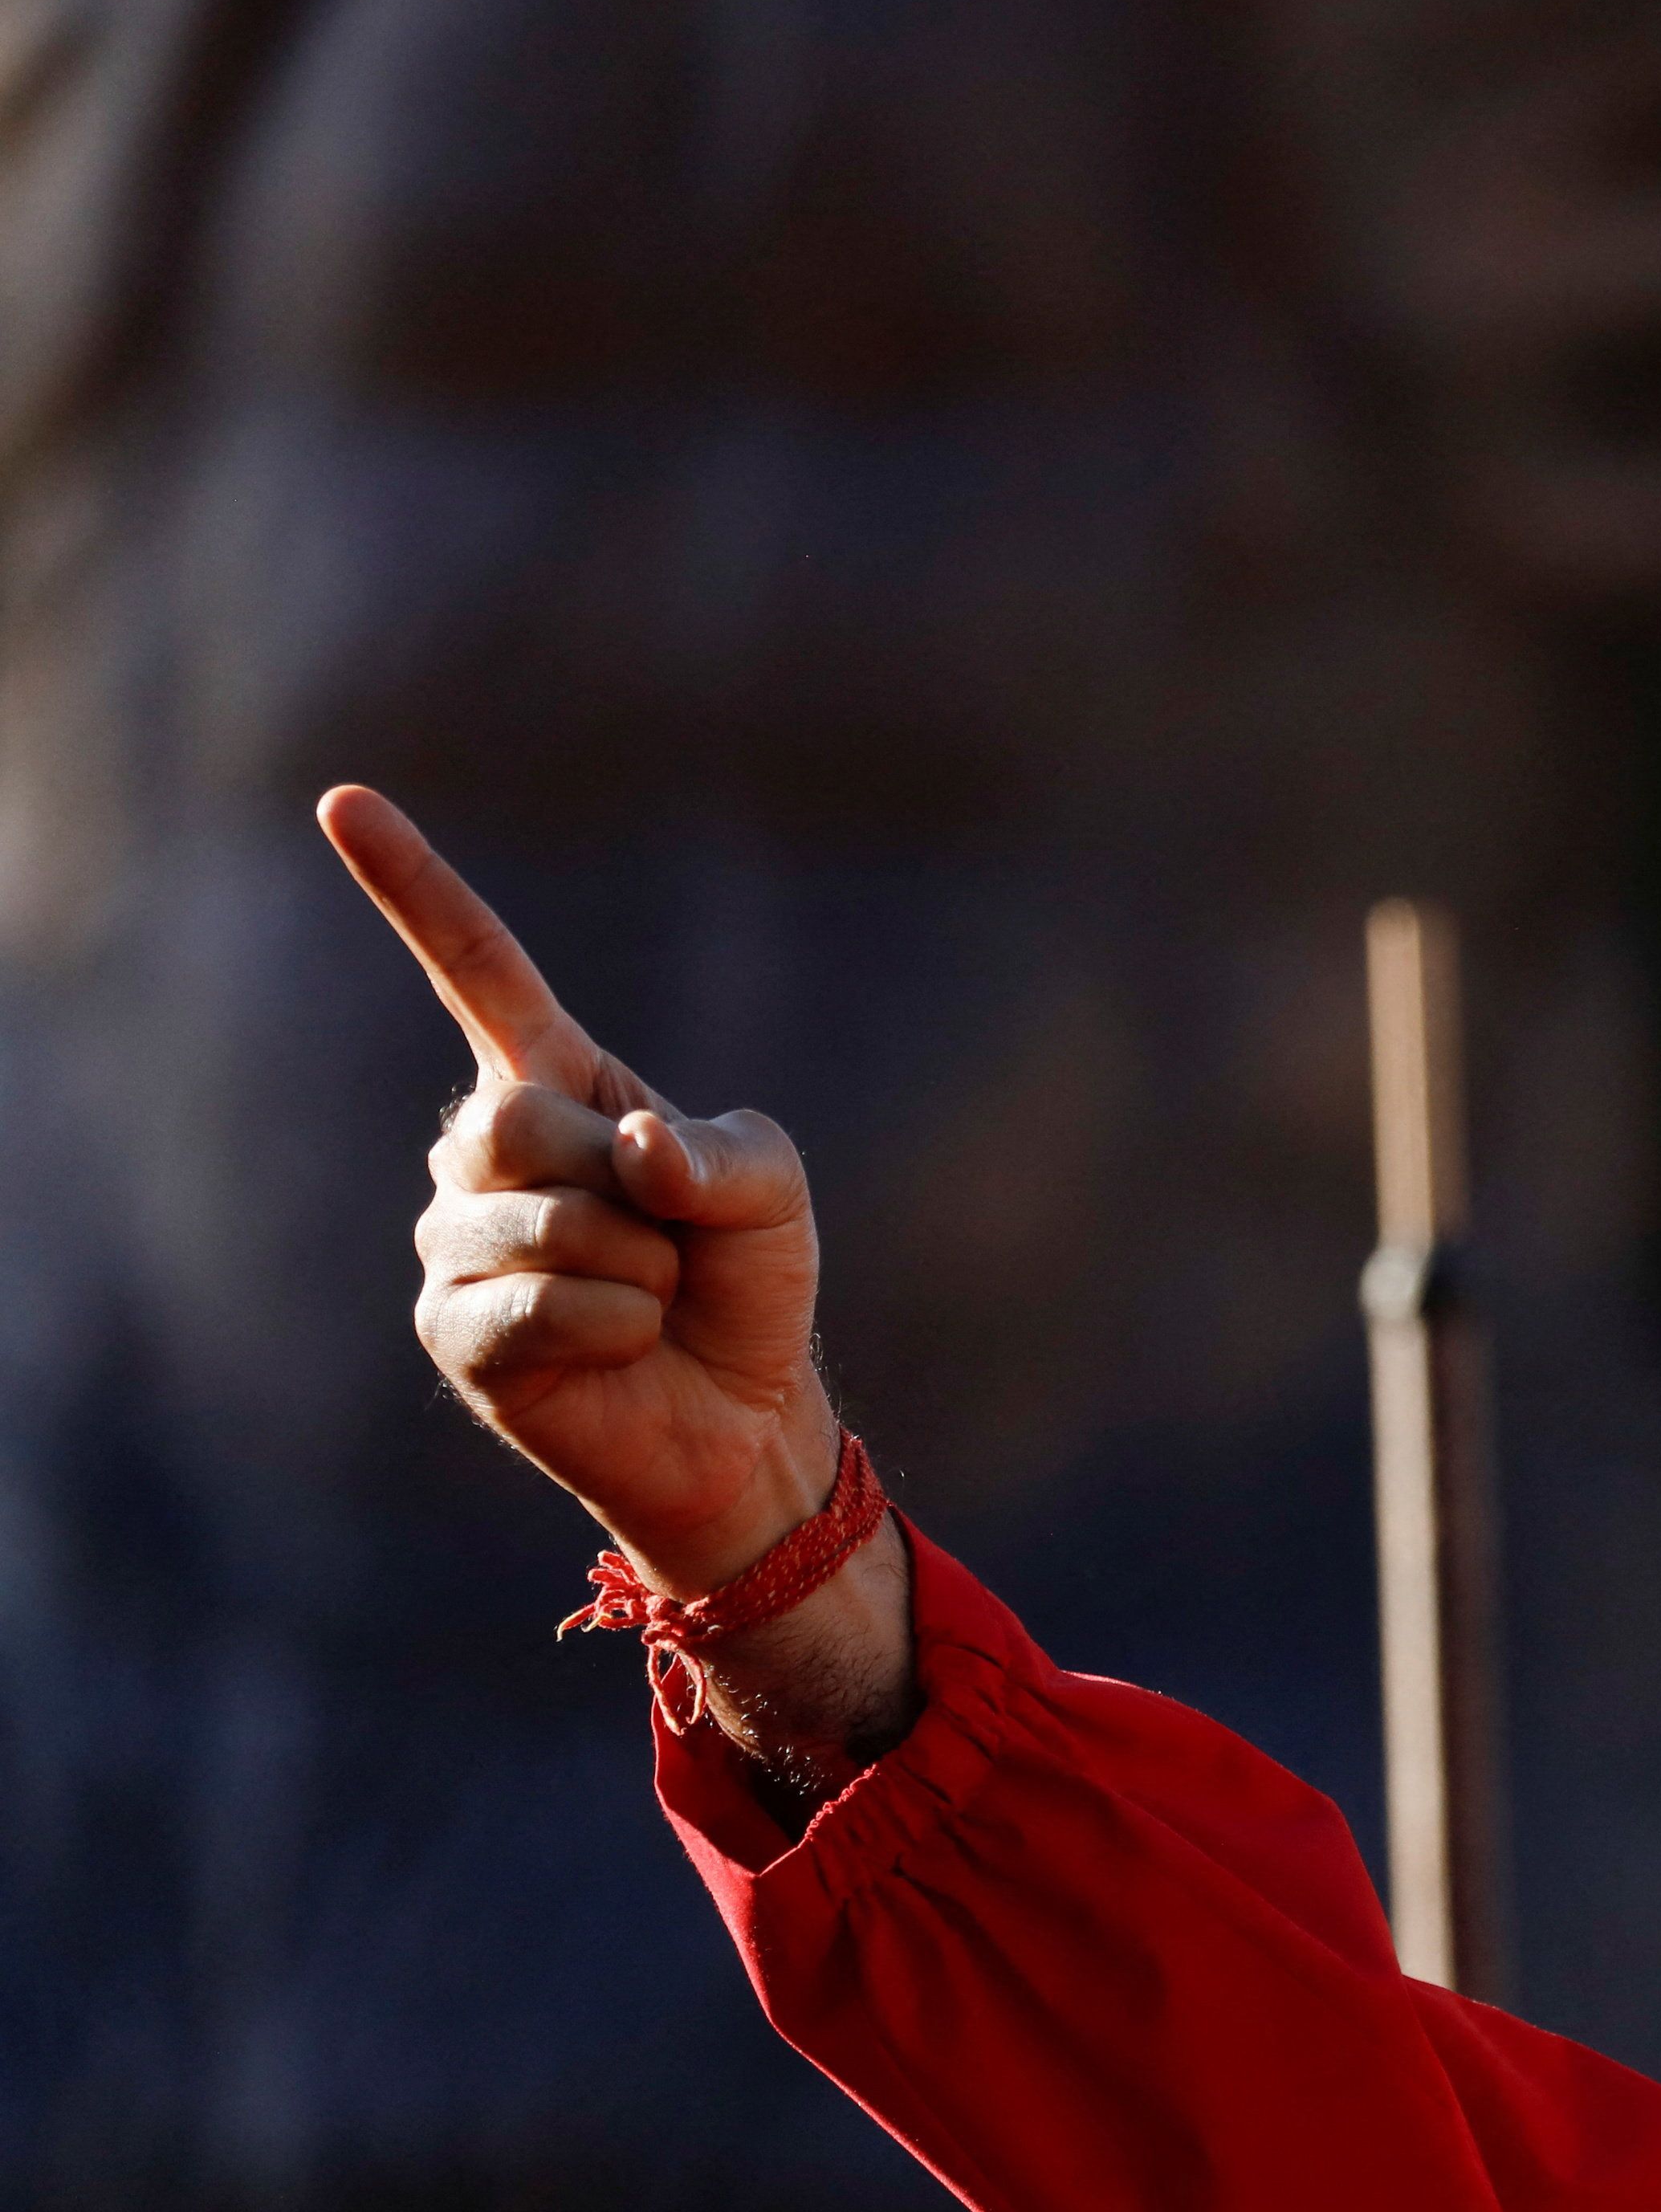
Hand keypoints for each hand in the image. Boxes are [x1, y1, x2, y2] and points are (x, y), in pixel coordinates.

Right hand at [326, 789, 912, 1803]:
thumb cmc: (748, 1284)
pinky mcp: (452, 1334)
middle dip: (623, 1182)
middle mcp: (482, 1154)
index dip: (411, 887)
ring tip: (651, 1299)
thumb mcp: (769, 1187)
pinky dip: (613, 1324)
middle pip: (514, 1117)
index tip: (340, 797)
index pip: (474, 969)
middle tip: (667, 1236)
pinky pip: (534, 1306)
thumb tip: (628, 1146)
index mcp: (557, 1085)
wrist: (744, 1413)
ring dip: (635, 1264)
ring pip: (534, 1219)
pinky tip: (623, 1346)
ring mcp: (455, 1244)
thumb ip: (718, 1148)